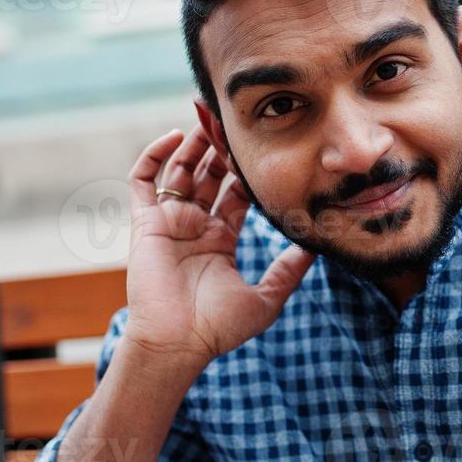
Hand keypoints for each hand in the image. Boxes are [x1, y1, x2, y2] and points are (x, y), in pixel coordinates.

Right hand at [122, 127, 315, 365]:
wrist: (176, 344)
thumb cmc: (217, 328)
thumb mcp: (266, 297)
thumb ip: (289, 270)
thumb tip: (318, 246)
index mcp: (221, 240)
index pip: (236, 193)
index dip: (248, 170)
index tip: (265, 149)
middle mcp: (195, 227)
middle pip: (208, 175)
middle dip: (221, 147)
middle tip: (235, 120)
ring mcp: (169, 223)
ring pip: (180, 170)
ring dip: (194, 143)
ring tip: (209, 118)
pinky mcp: (145, 222)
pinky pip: (143, 180)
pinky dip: (155, 155)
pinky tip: (175, 136)